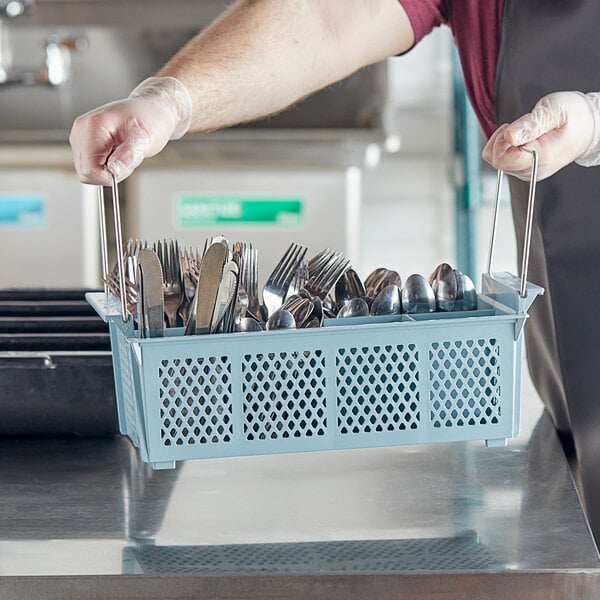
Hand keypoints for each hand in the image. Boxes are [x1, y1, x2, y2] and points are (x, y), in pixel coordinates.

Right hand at [69, 77, 191, 184]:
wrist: (150, 111)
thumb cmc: (149, 120)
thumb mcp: (145, 139)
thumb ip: (128, 156)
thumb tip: (113, 171)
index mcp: (92, 127)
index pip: (89, 169)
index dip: (108, 175)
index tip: (125, 166)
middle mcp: (81, 131)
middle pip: (86, 172)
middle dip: (109, 173)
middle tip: (127, 158)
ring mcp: (80, 138)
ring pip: (88, 172)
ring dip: (109, 170)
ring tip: (123, 153)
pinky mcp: (84, 144)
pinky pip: (91, 167)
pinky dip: (106, 166)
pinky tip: (117, 154)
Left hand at [482, 91, 599, 180]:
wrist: (587, 128)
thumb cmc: (574, 116)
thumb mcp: (555, 111)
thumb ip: (532, 124)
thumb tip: (509, 136)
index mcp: (540, 158)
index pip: (502, 158)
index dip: (503, 140)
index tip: (518, 127)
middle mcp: (531, 170)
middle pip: (496, 160)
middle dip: (502, 139)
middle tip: (522, 127)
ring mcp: (526, 172)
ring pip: (495, 160)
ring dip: (503, 142)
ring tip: (525, 131)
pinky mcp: (522, 170)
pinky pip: (500, 160)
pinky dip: (504, 146)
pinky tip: (521, 138)